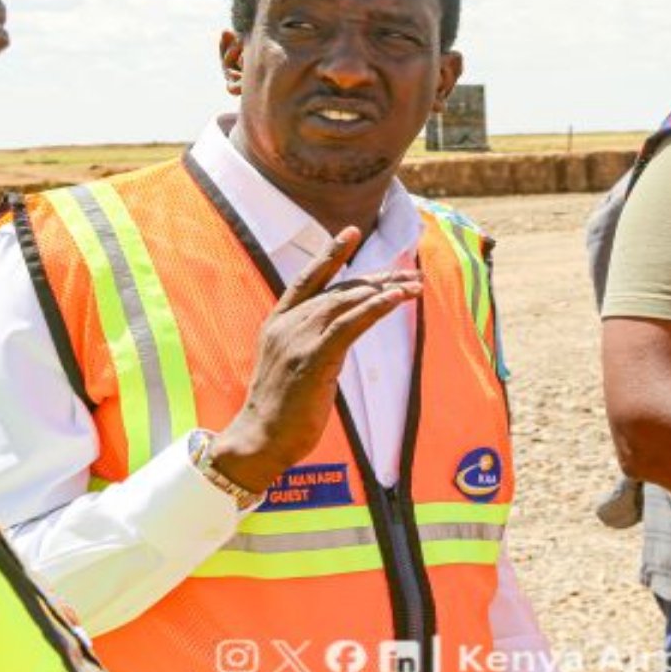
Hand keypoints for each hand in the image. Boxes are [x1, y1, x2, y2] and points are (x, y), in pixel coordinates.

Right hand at [212, 227, 419, 490]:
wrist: (258, 440)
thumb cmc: (278, 410)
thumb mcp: (290, 365)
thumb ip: (310, 341)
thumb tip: (342, 332)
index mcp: (278, 322)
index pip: (308, 278)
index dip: (330, 253)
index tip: (352, 232)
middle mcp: (287, 324)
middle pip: (338, 289)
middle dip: (376, 280)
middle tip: (407, 275)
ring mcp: (299, 339)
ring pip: (346, 302)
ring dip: (383, 292)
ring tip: (412, 286)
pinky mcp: (313, 358)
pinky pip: (349, 325)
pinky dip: (375, 309)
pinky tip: (396, 300)